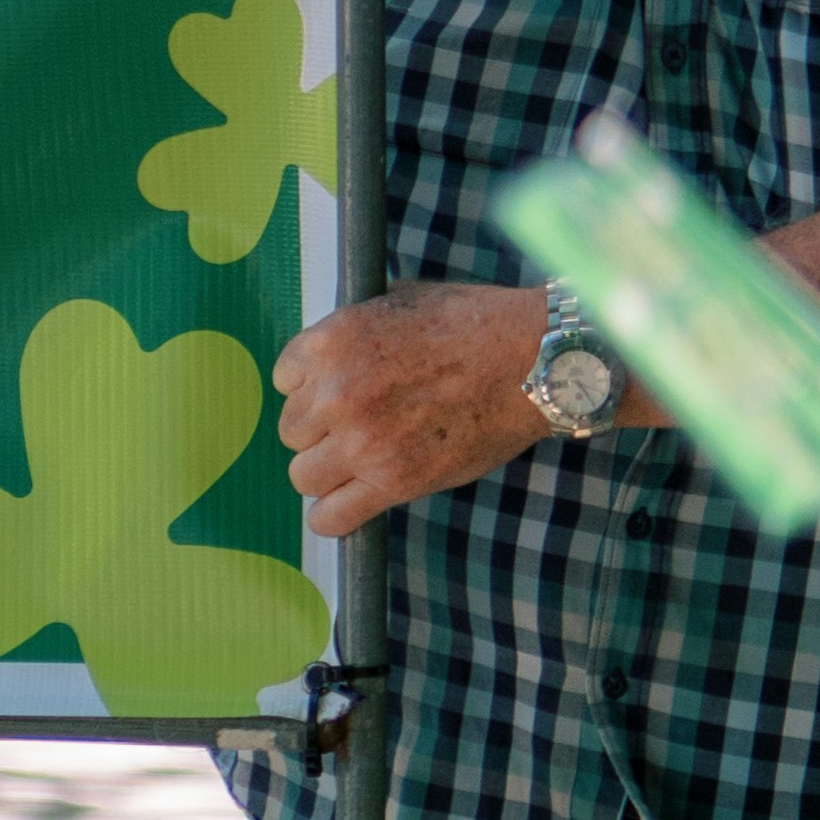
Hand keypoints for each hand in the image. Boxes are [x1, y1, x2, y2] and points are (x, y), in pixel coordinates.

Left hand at [279, 281, 559, 527]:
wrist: (534, 361)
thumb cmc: (476, 324)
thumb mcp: (399, 302)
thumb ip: (355, 330)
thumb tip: (335, 352)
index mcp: (330, 343)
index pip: (284, 381)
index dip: (313, 390)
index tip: (341, 394)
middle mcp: (336, 392)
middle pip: (293, 431)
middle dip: (322, 431)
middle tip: (363, 428)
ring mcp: (362, 440)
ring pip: (304, 475)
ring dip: (328, 471)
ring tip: (362, 463)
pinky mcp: (394, 480)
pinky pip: (331, 516)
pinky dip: (334, 517)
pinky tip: (349, 506)